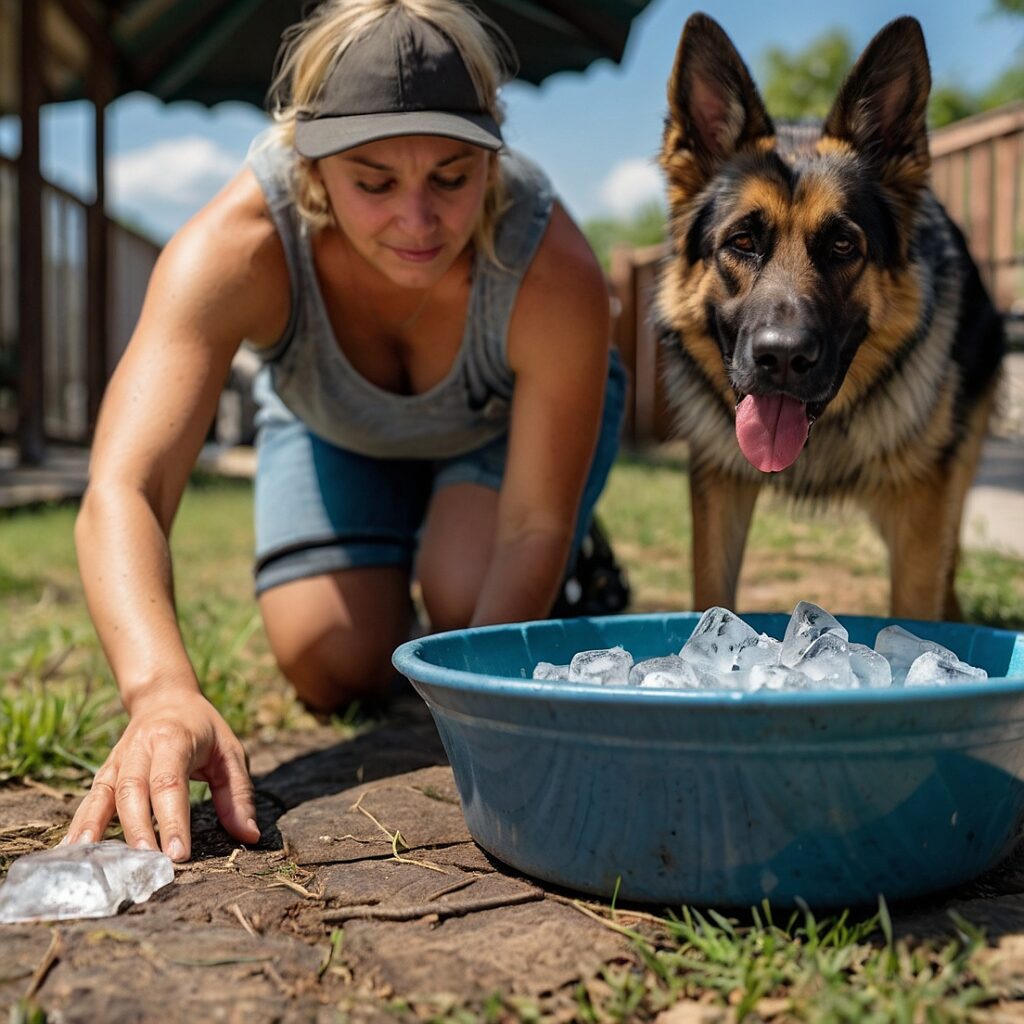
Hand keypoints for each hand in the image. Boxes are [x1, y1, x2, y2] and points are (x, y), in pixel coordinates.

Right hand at [66, 689, 259, 861]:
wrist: (165, 697)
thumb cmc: (203, 729)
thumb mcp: (230, 752)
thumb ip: (238, 794)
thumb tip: (249, 835)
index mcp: (173, 738)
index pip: (170, 782)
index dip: (173, 819)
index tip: (178, 853)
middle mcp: (140, 747)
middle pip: (133, 791)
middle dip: (139, 830)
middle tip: (149, 864)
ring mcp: (118, 759)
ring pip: (105, 795)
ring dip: (101, 830)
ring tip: (100, 866)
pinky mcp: (105, 771)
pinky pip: (91, 799)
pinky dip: (82, 824)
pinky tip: (74, 850)